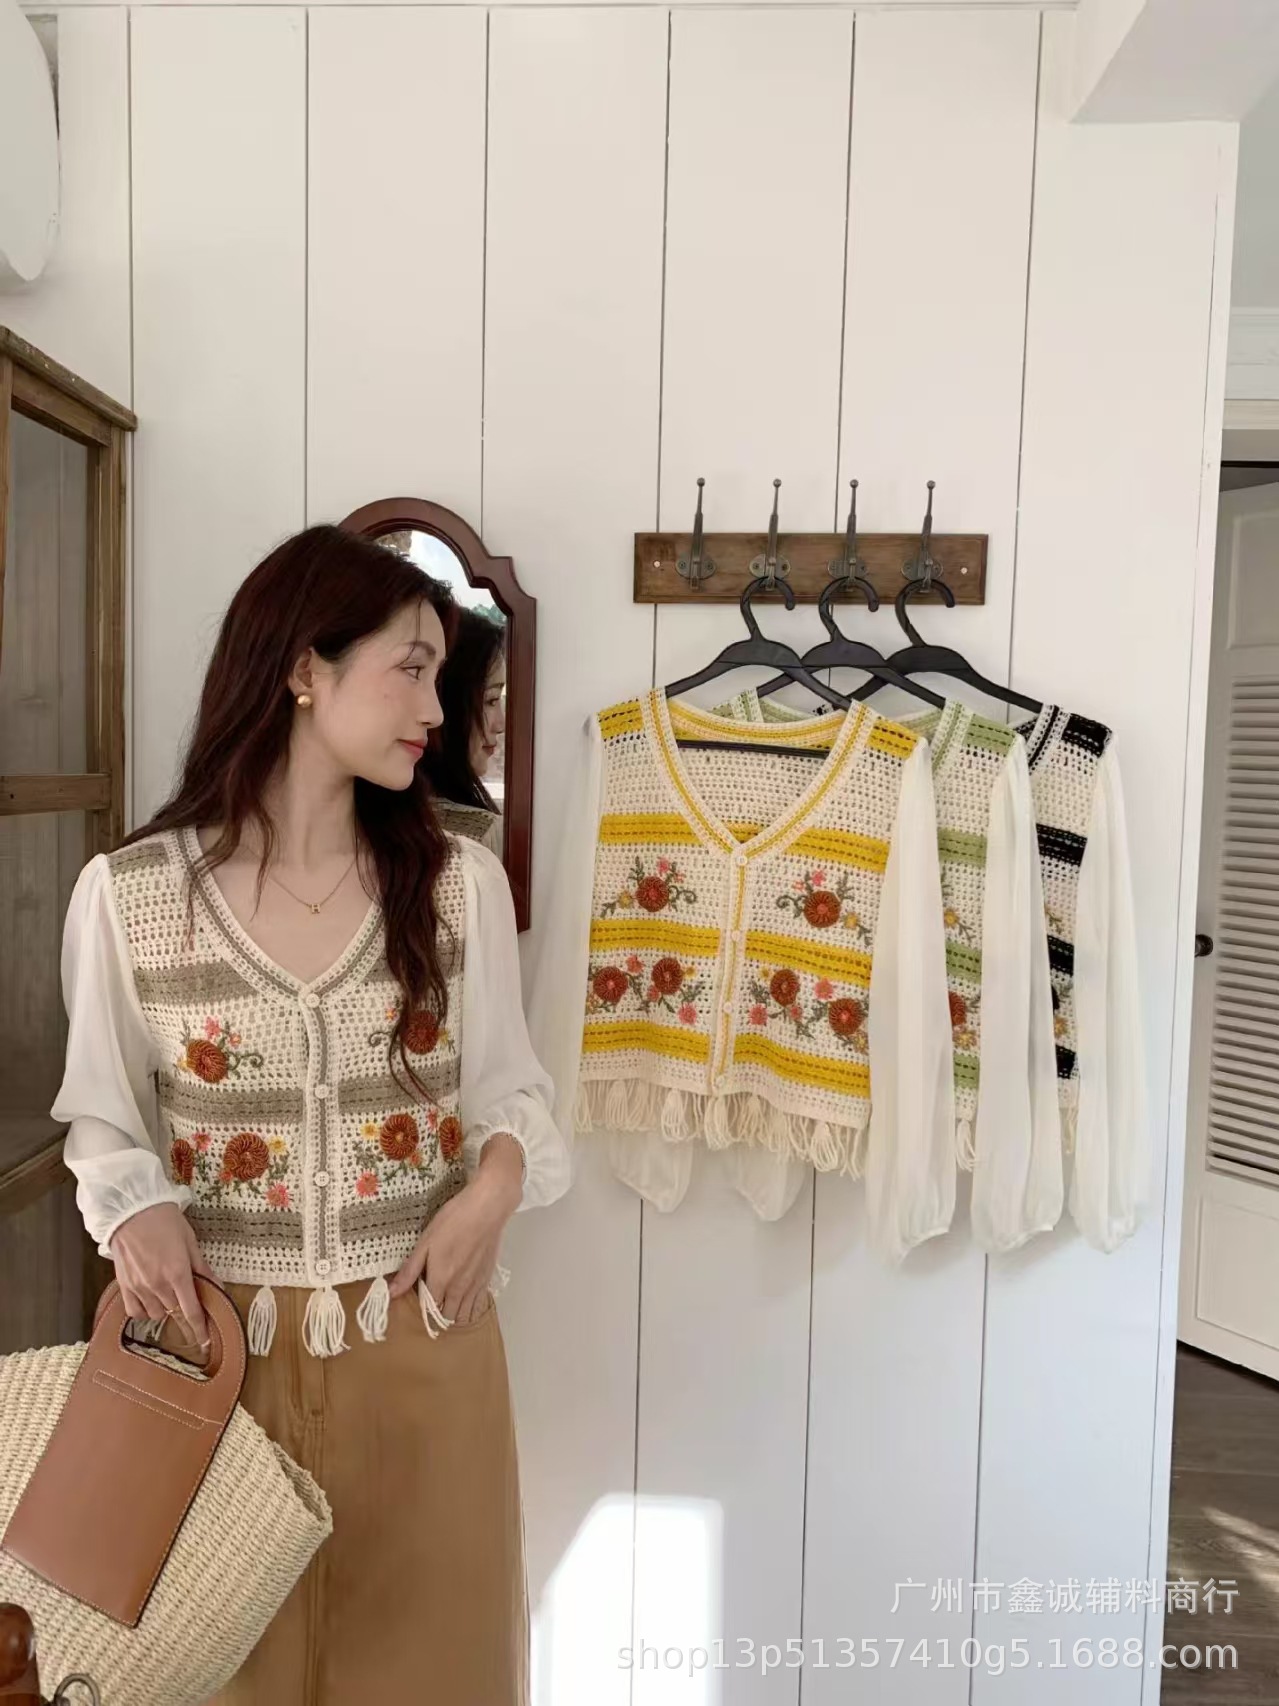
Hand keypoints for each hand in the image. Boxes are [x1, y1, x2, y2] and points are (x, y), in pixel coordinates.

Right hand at [110, 1201, 218, 1350]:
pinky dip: (144, 1310)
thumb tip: (218, 1288)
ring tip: (168, 1292)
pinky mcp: (124, 1285)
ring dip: (165, 1309)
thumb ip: (203, 1269)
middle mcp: (158, 1285)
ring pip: (156, 1314)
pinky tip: (150, 1298)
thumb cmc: (165, 1221)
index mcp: (178, 1274)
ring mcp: (139, 1287)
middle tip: (187, 1302)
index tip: (206, 1341)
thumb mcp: (190, 1241)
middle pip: (175, 1313)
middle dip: (184, 1312)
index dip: (200, 1329)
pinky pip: (135, 1311)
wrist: (131, 1210)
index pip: (191, 1311)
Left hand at [387, 1133, 523, 1323]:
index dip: (420, 1305)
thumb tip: (391, 1292)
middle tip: (432, 1296)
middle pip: (446, 1317)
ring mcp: (476, 1286)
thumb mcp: (426, 1241)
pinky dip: (470, 1308)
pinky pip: (479, 1306)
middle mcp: (459, 1289)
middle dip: (437, 1314)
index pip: (428, 1309)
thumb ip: (410, 1270)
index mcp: (441, 1280)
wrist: (487, 1208)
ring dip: (454, 1314)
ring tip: (447, 1300)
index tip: (418, 1293)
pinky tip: (465, 1295)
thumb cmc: (454, 1220)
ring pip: (464, 1316)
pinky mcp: (488, 1279)